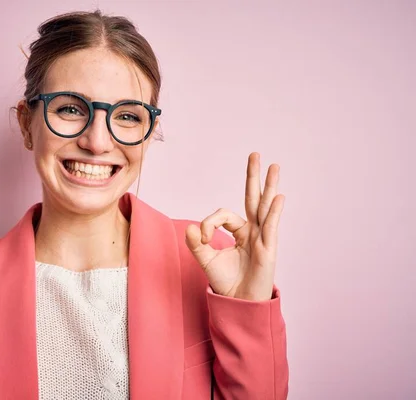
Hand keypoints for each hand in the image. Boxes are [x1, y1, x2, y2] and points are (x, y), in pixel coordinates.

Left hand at [185, 152, 284, 300]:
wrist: (237, 302)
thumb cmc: (226, 282)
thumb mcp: (206, 260)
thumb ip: (197, 244)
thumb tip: (190, 228)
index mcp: (240, 232)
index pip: (224, 215)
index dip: (210, 223)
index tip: (202, 238)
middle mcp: (253, 231)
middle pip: (254, 198)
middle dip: (254, 177)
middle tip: (255, 154)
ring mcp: (263, 238)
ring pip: (265, 207)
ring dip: (269, 186)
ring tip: (274, 166)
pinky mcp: (268, 249)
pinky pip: (270, 226)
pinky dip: (274, 211)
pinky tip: (278, 197)